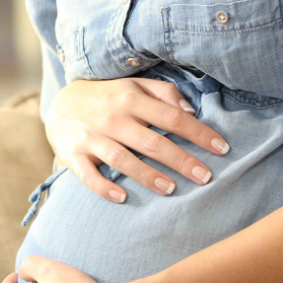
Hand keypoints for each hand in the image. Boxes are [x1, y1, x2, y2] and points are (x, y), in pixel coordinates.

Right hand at [46, 77, 228, 202]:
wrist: (60, 103)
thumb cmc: (108, 97)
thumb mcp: (134, 86)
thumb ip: (164, 93)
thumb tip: (191, 110)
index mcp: (130, 98)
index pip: (172, 117)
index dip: (199, 133)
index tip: (222, 148)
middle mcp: (112, 117)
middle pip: (151, 141)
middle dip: (181, 160)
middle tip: (205, 177)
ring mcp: (91, 137)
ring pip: (122, 158)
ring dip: (147, 175)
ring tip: (171, 189)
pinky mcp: (73, 154)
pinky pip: (88, 174)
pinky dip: (104, 187)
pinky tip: (122, 197)